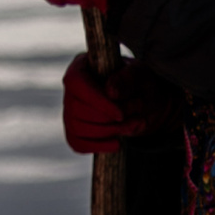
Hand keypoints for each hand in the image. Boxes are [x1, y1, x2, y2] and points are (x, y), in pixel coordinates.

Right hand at [61, 54, 176, 153]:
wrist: (144, 102)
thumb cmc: (139, 83)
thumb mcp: (140, 74)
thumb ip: (128, 78)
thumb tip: (110, 92)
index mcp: (81, 68)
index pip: (76, 83)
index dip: (96, 101)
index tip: (120, 114)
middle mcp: (71, 90)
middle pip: (78, 110)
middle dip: (110, 120)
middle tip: (136, 116)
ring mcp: (69, 111)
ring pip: (78, 128)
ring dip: (110, 132)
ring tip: (135, 124)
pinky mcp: (74, 131)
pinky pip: (77, 143)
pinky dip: (98, 147)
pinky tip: (117, 143)